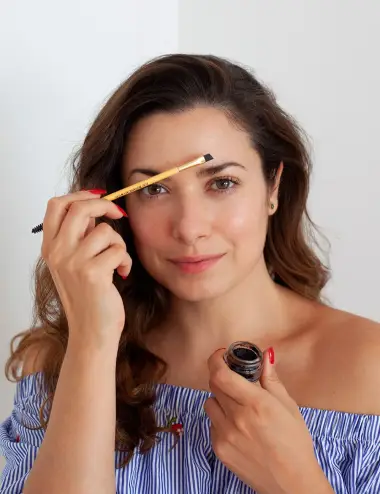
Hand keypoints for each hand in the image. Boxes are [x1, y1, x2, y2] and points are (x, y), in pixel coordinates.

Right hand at [41, 190, 130, 348]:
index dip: (79, 195)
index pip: (56, 205)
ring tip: (116, 262)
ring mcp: (73, 262)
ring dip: (118, 244)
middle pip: (80, 208)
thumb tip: (95, 207)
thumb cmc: (88, 297)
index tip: (98, 198)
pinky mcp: (93, 272)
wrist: (92, 332)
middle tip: (119, 214)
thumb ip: (79, 237)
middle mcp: (57, 252)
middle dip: (105, 205)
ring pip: (105, 231)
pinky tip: (121, 274)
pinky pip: (118, 249)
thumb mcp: (74, 263)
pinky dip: (126, 260)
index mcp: (50, 247)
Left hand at [204, 348, 332, 493]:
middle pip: (214, 385)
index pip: (221, 374)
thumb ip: (271, 379)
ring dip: (220, 398)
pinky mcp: (219, 450)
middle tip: (233, 378)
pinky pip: (211, 424)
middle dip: (222, 377)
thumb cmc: (295, 444)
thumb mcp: (288, 407)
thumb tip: (266, 356)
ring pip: (210, 403)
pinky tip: (237, 425)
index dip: (216, 360)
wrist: (291, 484)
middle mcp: (237, 418)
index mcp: (256, 404)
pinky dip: (220, 419)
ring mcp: (225, 435)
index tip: (221, 355)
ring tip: (237, 405)